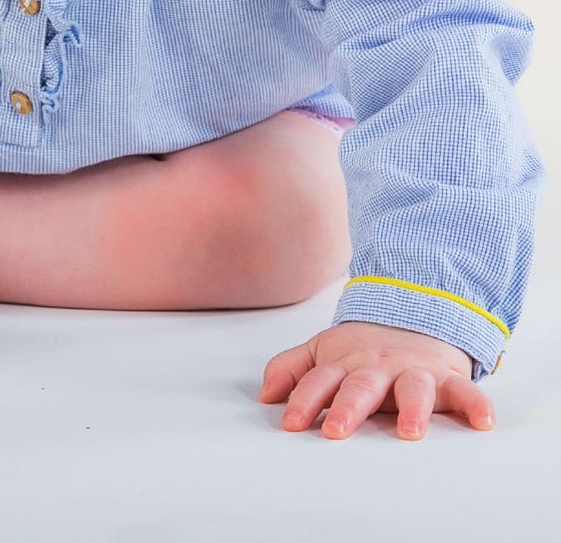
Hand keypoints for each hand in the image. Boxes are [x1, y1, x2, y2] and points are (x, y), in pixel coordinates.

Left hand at [260, 320, 493, 439]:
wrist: (411, 315)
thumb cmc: (362, 349)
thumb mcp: (322, 351)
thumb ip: (291, 369)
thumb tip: (264, 395)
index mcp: (344, 363)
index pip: (319, 381)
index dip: (303, 400)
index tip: (290, 422)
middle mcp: (377, 368)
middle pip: (361, 387)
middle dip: (347, 408)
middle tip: (336, 430)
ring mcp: (412, 371)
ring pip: (412, 389)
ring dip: (412, 408)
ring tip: (410, 431)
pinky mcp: (446, 377)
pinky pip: (465, 391)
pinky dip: (475, 404)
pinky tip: (483, 420)